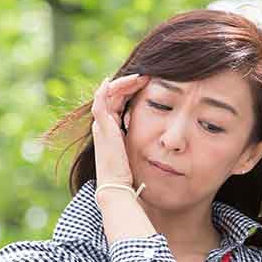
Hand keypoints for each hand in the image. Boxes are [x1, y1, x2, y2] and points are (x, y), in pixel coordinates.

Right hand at [91, 71, 150, 190]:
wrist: (117, 186)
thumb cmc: (129, 173)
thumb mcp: (137, 150)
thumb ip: (142, 138)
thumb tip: (162, 136)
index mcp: (111, 129)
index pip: (119, 101)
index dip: (131, 90)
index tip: (149, 82)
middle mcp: (103, 125)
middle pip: (114, 95)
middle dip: (129, 83)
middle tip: (145, 75)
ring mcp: (101, 126)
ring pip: (108, 95)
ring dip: (123, 83)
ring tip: (139, 76)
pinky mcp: (102, 128)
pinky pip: (99, 104)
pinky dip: (103, 91)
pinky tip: (109, 81)